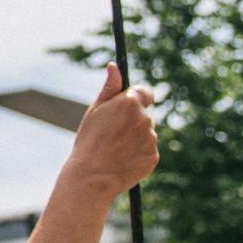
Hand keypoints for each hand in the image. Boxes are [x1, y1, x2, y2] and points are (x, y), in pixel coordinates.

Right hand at [61, 63, 157, 199]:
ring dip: (135, 138)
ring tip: (115, 149)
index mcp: (129, 103)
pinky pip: (148, 151)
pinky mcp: (153, 157)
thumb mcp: (95, 110)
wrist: (92, 176)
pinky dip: (138, 154)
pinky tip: (122, 160)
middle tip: (112, 134)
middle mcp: (145, 118)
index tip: (128, 105)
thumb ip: (109, 87)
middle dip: (132, 121)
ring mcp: (151, 139)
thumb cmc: (89, 141)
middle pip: (143, 115)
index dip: (137, 98)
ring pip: (146, 134)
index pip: (145, 92)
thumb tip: (114, 66)